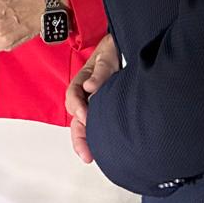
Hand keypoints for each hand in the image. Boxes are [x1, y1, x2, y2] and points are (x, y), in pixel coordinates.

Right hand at [67, 32, 119, 163]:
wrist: (130, 46)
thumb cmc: (115, 47)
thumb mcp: (108, 54)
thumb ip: (101, 70)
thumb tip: (91, 88)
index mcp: (83, 79)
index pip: (73, 96)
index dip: (78, 108)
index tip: (86, 117)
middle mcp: (86, 93)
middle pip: (76, 116)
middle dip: (79, 136)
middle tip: (85, 153)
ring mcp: (95, 102)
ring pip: (85, 124)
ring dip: (86, 140)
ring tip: (90, 156)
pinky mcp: (106, 109)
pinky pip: (98, 124)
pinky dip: (97, 136)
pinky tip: (103, 148)